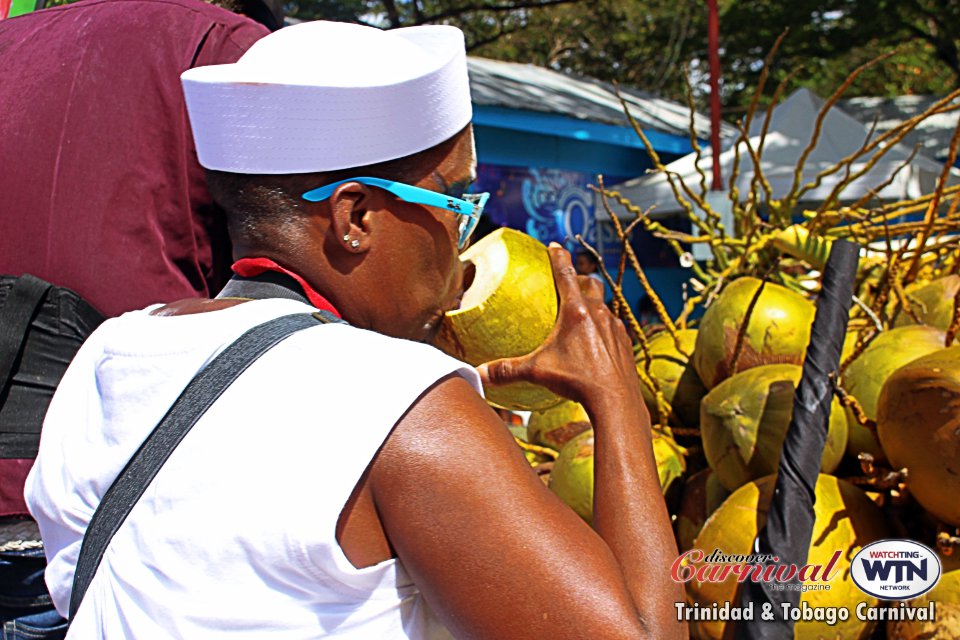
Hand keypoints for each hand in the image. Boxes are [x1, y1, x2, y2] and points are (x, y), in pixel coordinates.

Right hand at [478, 244, 638, 406]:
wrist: (616, 400)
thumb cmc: (576, 381)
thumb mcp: (537, 372)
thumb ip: (507, 370)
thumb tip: (478, 374)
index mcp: (575, 312)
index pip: (565, 274)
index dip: (558, 257)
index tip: (554, 246)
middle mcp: (598, 314)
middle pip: (590, 284)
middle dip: (580, 279)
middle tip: (569, 282)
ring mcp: (614, 327)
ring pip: (604, 306)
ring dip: (594, 305)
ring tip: (582, 316)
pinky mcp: (625, 343)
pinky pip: (613, 328)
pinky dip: (604, 329)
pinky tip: (597, 344)